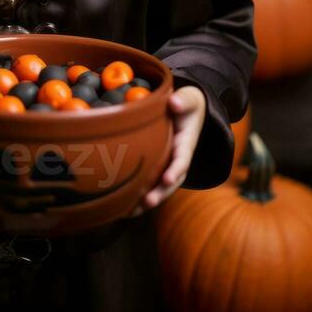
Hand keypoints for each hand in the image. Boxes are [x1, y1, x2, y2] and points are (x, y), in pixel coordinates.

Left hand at [128, 85, 205, 216]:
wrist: (185, 110)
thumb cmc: (186, 104)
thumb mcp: (190, 99)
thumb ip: (184, 100)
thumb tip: (174, 102)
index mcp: (186, 144)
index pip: (182, 159)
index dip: (176, 169)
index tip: (168, 178)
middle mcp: (177, 159)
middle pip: (171, 181)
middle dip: (161, 193)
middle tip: (148, 202)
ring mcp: (167, 165)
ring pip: (159, 187)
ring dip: (147, 200)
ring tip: (131, 213)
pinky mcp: (156, 167)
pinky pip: (148, 184)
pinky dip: (137, 198)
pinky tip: (121, 209)